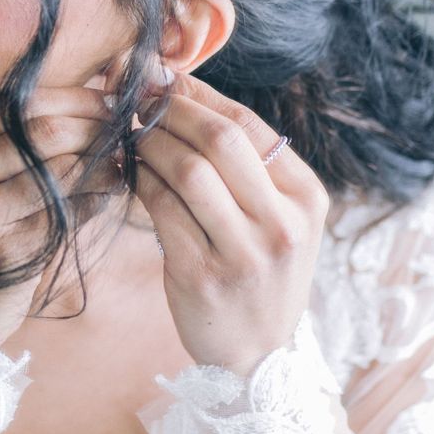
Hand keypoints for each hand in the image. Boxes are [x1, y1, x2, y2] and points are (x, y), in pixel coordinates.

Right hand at [0, 85, 121, 350]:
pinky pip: (65, 215)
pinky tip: (109, 195)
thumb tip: (89, 100)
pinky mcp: (2, 255)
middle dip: (93, 125)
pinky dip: (95, 201)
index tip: (110, 100)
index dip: (72, 98)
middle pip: (40, 131)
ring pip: (57, 171)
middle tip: (126, 128)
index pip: (15, 103)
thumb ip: (6, 142)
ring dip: (101, 162)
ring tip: (123, 160)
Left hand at [131, 71, 330, 375]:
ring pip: (188, 171)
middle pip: (221, 140)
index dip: (201, 95)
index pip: (251, 126)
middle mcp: (282, 223)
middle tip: (137, 95)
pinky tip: (127, 171)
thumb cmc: (260, 276)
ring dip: (150, 143)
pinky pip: (161, 210)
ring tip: (129, 132)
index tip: (164, 76)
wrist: (258, 356)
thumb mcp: (279, 220)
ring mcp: (243, 252)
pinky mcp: (200, 275)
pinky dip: (138, 182)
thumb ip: (250, 168)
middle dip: (172, 110)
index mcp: (306, 198)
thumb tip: (186, 96)